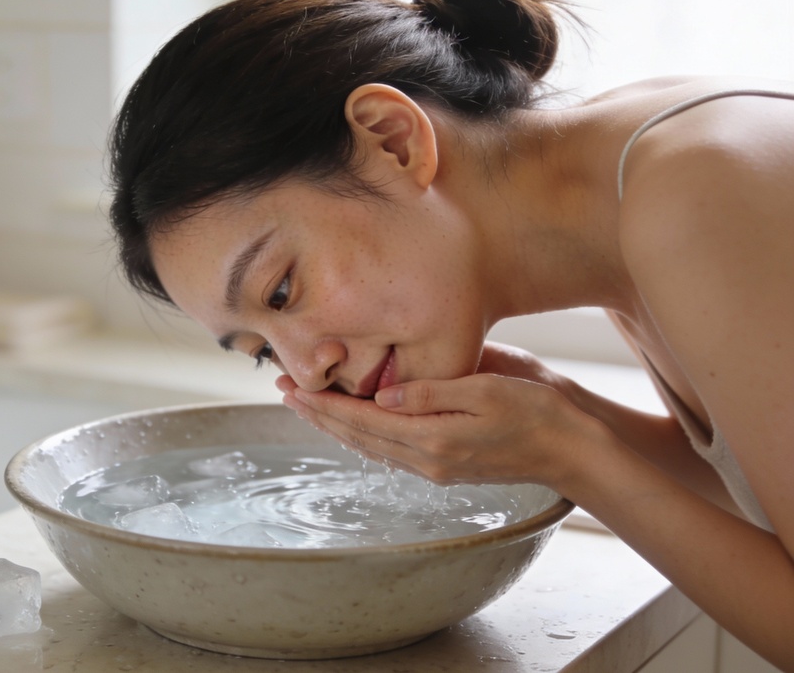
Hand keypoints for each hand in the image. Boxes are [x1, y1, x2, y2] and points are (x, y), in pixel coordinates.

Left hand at [277, 346, 599, 486]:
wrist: (571, 449)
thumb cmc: (536, 411)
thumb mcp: (486, 390)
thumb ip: (431, 392)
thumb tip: (382, 396)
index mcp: (432, 439)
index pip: (361, 420)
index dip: (323, 404)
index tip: (291, 388)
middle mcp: (427, 460)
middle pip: (358, 437)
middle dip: (318, 415)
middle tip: (284, 391)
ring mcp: (436, 467)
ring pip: (370, 447)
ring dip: (335, 426)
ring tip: (307, 407)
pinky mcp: (445, 466)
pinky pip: (389, 452)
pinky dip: (362, 435)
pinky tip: (353, 425)